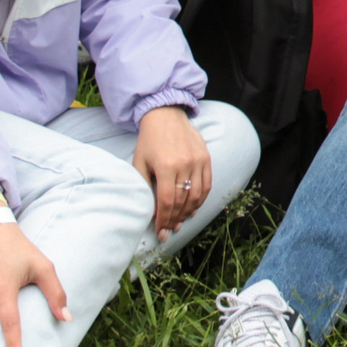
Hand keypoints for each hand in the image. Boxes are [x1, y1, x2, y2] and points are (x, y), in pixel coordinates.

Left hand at [131, 105, 212, 238]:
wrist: (166, 115)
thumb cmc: (149, 140)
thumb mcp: (139, 162)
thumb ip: (144, 186)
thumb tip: (151, 211)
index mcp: (165, 166)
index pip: (167, 201)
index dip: (164, 220)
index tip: (161, 232)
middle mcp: (184, 164)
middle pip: (182, 201)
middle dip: (175, 219)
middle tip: (169, 230)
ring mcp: (198, 161)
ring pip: (196, 196)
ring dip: (188, 212)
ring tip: (180, 221)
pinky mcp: (206, 157)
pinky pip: (207, 184)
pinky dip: (201, 199)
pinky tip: (192, 208)